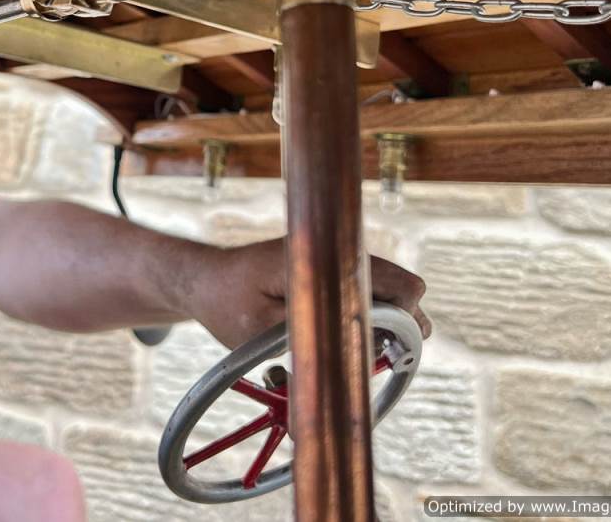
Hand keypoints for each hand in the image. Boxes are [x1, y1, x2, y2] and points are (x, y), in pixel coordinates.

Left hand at [188, 239, 430, 348]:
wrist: (203, 280)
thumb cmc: (226, 303)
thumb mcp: (260, 331)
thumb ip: (309, 338)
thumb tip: (356, 354)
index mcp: (321, 261)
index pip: (393, 279)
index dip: (408, 315)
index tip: (400, 346)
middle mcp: (332, 253)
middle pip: (397, 284)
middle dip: (403, 321)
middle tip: (392, 356)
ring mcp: (331, 260)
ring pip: (382, 289)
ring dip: (385, 320)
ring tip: (376, 352)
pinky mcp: (326, 271)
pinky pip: (362, 291)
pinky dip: (368, 315)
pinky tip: (359, 341)